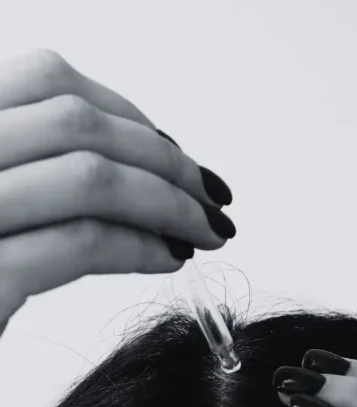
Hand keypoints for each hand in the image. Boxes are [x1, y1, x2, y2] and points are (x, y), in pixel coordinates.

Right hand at [0, 49, 234, 330]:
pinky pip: (81, 243)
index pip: (47, 82)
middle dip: (164, 160)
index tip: (172, 153)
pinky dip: (140, 247)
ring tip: (203, 232)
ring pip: (88, 178)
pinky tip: (169, 260)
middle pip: (78, 124)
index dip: (127, 115)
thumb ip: (35, 168)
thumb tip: (137, 160)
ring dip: (168, 203)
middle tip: (207, 197)